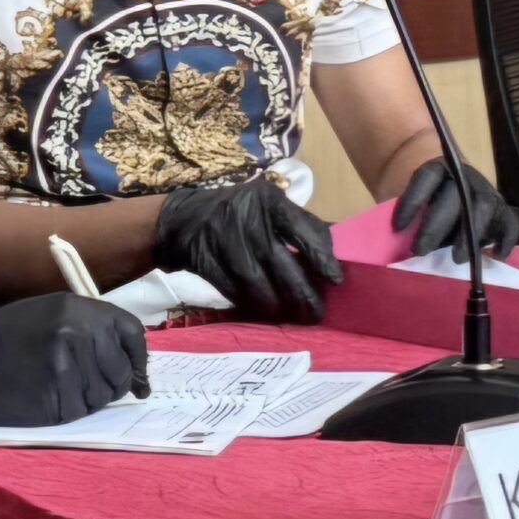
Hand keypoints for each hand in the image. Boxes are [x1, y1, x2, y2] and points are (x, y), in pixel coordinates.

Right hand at [0, 293, 147, 426]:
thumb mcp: (56, 315)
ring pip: (104, 395)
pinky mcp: (55, 397)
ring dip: (91, 398)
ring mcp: (68, 366)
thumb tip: (134, 362)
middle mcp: (79, 333)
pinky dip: (71, 409)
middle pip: (121, 370)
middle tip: (92, 386)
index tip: (136, 372)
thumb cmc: (14, 335)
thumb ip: (94, 330)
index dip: (137, 356)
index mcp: (81, 309)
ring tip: (64, 389)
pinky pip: (81, 410)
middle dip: (114, 383)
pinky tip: (51, 399)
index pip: (132, 332)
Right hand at [154, 177, 342, 322]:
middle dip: (301, 292)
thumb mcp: (269, 206)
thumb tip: (333, 253)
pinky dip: (251, 304)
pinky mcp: (204, 260)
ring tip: (294, 318)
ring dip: (277, 304)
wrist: (183, 218)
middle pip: (279, 260)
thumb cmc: (240, 213)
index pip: (301, 228)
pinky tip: (266, 314)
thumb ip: (300, 224)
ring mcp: (223, 239)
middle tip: (316, 313)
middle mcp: (246, 217)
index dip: (320, 256)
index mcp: (268, 200)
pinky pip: (232, 289)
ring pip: (255, 280)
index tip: (335, 280)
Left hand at [391, 158, 518, 260]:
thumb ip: (406, 220)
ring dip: (469, 233)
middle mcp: (466, 178)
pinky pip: (510, 224)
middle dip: (436, 225)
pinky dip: (505, 240)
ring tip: (455, 258)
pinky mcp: (503, 213)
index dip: (412, 200)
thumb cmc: (424, 206)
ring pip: (483, 208)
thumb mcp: (411, 206)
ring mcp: (487, 194)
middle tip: (418, 250)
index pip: (426, 177)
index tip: (396, 227)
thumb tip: (390, 245)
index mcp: (439, 169)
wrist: (451, 195)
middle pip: (454, 196)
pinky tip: (496, 255)